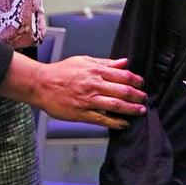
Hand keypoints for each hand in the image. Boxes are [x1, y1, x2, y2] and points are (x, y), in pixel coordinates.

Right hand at [0, 52, 145, 128]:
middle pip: (122, 90)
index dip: (135, 80)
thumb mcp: (83, 61)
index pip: (122, 75)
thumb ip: (105, 63)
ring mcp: (88, 100)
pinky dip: (115, 122)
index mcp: (95, 70)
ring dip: (131, 109)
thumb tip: (124, 62)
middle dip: (137, 95)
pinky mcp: (81, 113)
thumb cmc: (61, 71)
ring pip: (115, 105)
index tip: (141, 83)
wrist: (41, 84)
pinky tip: (124, 123)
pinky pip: (102, 119)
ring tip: (140, 110)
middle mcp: (94, 85)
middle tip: (144, 98)